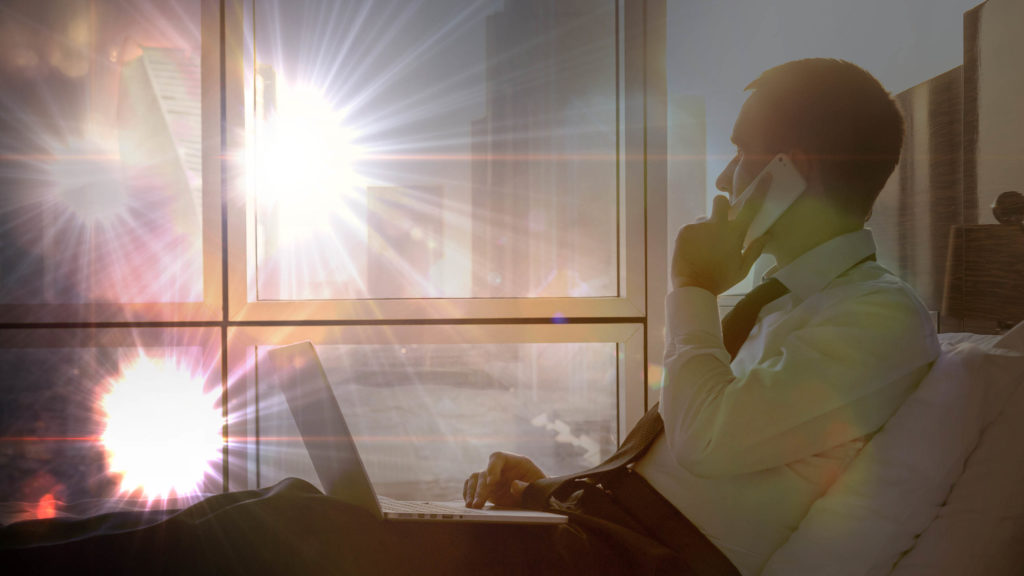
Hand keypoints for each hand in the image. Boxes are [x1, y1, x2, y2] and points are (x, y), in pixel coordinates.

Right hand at [463, 452, 545, 508]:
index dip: (492, 467)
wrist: (538, 498)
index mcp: (515, 462)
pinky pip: (472, 486)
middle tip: (478, 503)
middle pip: (484, 471)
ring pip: (475, 478)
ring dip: (472, 492)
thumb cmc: (540, 490)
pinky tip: (468, 503)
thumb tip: (514, 485)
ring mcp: (492, 478)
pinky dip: (468, 494)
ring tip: (472, 506)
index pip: (498, 457)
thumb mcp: (538, 488)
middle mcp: (501, 468)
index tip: (491, 482)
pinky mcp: (487, 489)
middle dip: (481, 488)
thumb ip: (528, 487)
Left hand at [671, 174, 771, 294]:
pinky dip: (693, 237)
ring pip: (704, 220)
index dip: (760, 190)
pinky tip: (693, 252)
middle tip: (719, 222)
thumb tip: (767, 236)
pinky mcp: (684, 230)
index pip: (751, 207)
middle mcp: (717, 224)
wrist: (693, 287)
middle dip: (721, 206)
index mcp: (735, 233)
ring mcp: (699, 226)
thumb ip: (755, 250)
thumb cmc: (720, 280)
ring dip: (705, 230)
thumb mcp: (742, 269)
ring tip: (703, 250)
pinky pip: (691, 228)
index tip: (766, 176)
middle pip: (720, 201)